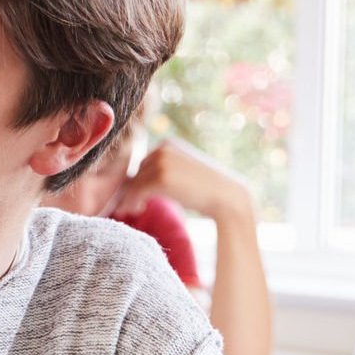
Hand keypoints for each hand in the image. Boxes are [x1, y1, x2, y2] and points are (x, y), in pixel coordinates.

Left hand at [120, 139, 252, 224]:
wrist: (227, 197)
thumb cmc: (206, 189)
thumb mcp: (183, 172)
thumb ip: (165, 170)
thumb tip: (137, 182)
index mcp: (170, 144)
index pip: (144, 162)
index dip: (137, 180)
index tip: (132, 195)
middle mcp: (164, 148)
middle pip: (137, 171)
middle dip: (131, 189)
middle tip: (127, 205)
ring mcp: (162, 162)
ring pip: (134, 182)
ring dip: (129, 198)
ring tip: (130, 210)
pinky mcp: (161, 177)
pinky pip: (137, 191)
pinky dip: (131, 202)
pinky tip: (137, 210)